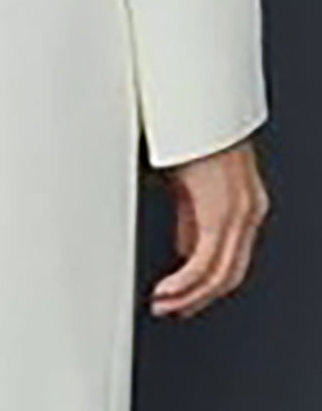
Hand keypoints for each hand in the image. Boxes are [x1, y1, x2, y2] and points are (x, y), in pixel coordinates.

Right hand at [149, 135, 269, 319]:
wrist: (193, 104)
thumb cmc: (186, 129)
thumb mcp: (187, 178)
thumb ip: (191, 214)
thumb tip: (185, 245)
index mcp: (243, 200)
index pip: (232, 255)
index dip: (208, 281)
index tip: (185, 293)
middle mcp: (247, 210)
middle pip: (230, 272)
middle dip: (199, 297)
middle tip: (174, 307)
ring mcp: (237, 213)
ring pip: (221, 275)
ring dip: (190, 295)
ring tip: (165, 303)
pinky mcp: (220, 214)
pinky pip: (205, 264)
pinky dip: (185, 284)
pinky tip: (167, 290)